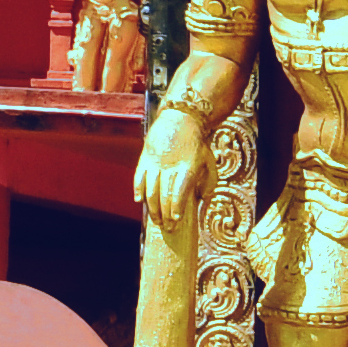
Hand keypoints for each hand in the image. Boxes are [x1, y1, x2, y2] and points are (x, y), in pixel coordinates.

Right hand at [133, 103, 206, 228]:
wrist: (181, 119)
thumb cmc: (197, 144)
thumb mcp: (209, 162)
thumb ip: (208, 184)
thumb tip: (202, 202)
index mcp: (187, 168)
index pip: (178, 193)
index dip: (176, 208)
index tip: (176, 220)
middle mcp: (169, 166)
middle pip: (164, 194)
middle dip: (165, 213)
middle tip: (167, 227)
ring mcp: (156, 161)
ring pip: (150, 189)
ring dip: (152, 207)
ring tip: (156, 220)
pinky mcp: (146, 157)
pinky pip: (139, 176)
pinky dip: (138, 190)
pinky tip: (139, 201)